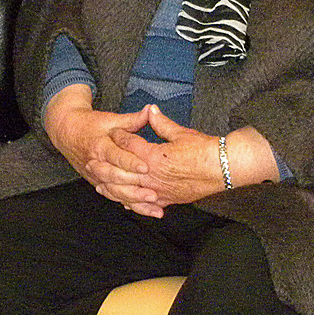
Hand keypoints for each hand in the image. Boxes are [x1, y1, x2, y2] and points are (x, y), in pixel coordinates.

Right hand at [42, 85, 159, 211]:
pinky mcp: (97, 183)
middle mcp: (96, 163)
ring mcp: (95, 176)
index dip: (131, 163)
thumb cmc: (90, 124)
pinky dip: (128, 204)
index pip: (115, 156)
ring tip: (153, 207)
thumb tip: (150, 110)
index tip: (146, 167)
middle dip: (134, 188)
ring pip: (114, 192)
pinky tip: (144, 210)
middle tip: (154, 193)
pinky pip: (113, 196)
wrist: (66, 132)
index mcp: (99, 145)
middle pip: (114, 178)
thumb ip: (132, 119)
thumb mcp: (110, 119)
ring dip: (134, 201)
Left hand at [109, 109, 280, 216]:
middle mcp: (152, 176)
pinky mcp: (168, 200)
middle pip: (121, 172)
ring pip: (128, 191)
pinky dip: (132, 202)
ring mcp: (159, 191)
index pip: (130, 145)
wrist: (223, 169)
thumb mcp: (181, 133)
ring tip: (99, 184)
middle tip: (90, 161)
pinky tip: (123, 201)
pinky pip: (144, 203)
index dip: (120, 136)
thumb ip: (161, 123)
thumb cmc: (204, 150)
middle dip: (105, 166)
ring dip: (112, 187)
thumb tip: (150, 111)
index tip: (112, 131)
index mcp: (154, 157)